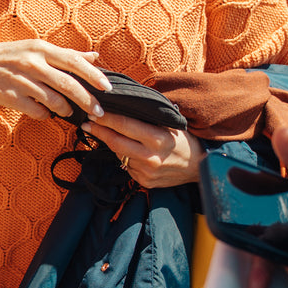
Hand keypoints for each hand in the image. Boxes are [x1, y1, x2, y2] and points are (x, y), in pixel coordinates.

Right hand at [0, 40, 110, 119]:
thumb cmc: (13, 55)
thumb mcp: (38, 48)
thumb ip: (67, 54)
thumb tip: (95, 56)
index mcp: (42, 49)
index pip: (74, 62)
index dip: (93, 75)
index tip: (107, 88)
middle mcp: (33, 64)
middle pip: (68, 85)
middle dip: (87, 100)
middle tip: (98, 111)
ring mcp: (23, 82)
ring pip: (55, 102)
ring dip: (67, 110)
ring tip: (68, 111)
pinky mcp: (13, 98)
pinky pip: (38, 112)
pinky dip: (46, 114)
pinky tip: (45, 111)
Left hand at [82, 112, 204, 187]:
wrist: (200, 166)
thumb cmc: (185, 140)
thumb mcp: (171, 124)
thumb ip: (149, 117)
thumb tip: (124, 105)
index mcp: (158, 139)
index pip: (125, 125)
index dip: (106, 118)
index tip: (94, 112)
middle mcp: (151, 157)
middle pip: (116, 142)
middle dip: (99, 131)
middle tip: (87, 122)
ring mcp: (146, 172)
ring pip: (120, 155)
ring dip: (111, 143)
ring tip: (105, 133)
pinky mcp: (144, 182)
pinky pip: (127, 166)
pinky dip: (125, 157)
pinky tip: (129, 150)